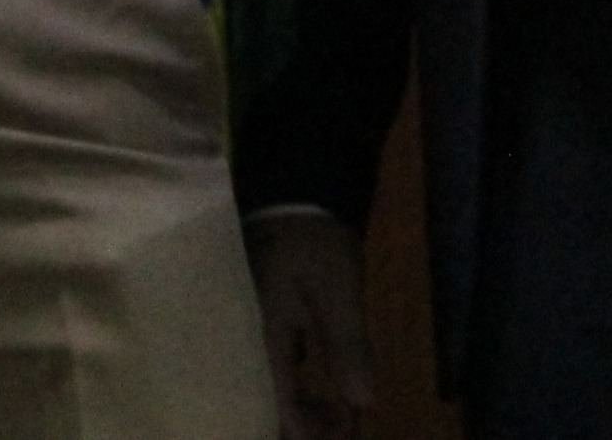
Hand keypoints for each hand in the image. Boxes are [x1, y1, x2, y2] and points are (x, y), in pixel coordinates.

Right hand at [247, 209, 375, 439]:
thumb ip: (348, 346)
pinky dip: (294, 385)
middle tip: (345, 423)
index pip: (278, 405)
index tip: (347, 428)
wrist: (294, 195)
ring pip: (267, 386)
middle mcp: (248, 340)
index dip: (312, 430)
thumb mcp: (338, 293)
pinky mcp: (259, 321)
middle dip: (304, 424)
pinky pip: (271, 367)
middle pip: (266, 403)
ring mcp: (250, 330)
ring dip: (300, 407)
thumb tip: (363, 403)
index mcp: (262, 337)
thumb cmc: (316, 245)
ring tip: (337, 412)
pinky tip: (315, 385)